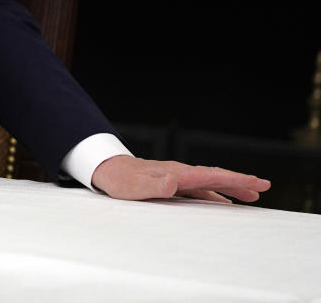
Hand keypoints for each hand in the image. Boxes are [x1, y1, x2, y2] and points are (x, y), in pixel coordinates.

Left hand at [91, 155, 270, 202]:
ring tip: (252, 194)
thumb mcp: (133, 187)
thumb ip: (154, 186)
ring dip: (230, 187)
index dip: (234, 180)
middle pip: (215, 176)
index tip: (255, 183)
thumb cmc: (119, 181)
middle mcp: (179, 172)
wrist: (105, 169)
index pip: (211, 176)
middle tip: (265, 187)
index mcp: (175, 173)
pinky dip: (215, 192)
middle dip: (240, 181)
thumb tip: (174, 182)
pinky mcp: (171, 182)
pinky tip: (223, 200)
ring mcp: (176, 176)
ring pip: (209, 182)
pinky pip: (199, 188)